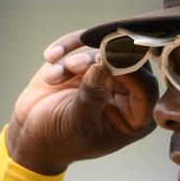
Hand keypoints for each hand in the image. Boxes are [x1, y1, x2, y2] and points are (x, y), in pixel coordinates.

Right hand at [6, 29, 159, 174]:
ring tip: (53, 77)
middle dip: (99, 59)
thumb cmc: (60, 139)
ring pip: (103, 48)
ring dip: (75, 59)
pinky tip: (50, 57)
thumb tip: (102, 66)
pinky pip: (84, 41)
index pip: (146, 87)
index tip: (103, 62)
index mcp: (136, 116)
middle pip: (128, 60)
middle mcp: (129, 91)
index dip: (129, 71)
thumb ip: (92, 96)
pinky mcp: (89, 60)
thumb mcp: (77, 123)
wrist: (33, 133)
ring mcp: (109, 73)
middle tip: (73, 64)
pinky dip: (66, 47)